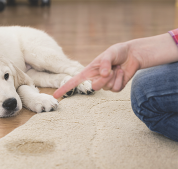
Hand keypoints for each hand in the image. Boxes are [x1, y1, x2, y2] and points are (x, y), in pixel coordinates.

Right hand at [54, 33, 177, 98]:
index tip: (56, 95)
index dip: (64, 88)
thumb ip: (104, 63)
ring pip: (106, 88)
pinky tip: (121, 73)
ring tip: (116, 68)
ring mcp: (105, 84)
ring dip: (113, 77)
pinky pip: (115, 89)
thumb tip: (103, 74)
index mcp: (89, 71)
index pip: (74, 81)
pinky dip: (120, 80)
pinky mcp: (115, 87)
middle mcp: (95, 79)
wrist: (132, 55)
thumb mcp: (110, 53)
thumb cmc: (118, 52)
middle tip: (110, 70)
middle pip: (94, 87)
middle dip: (103, 79)